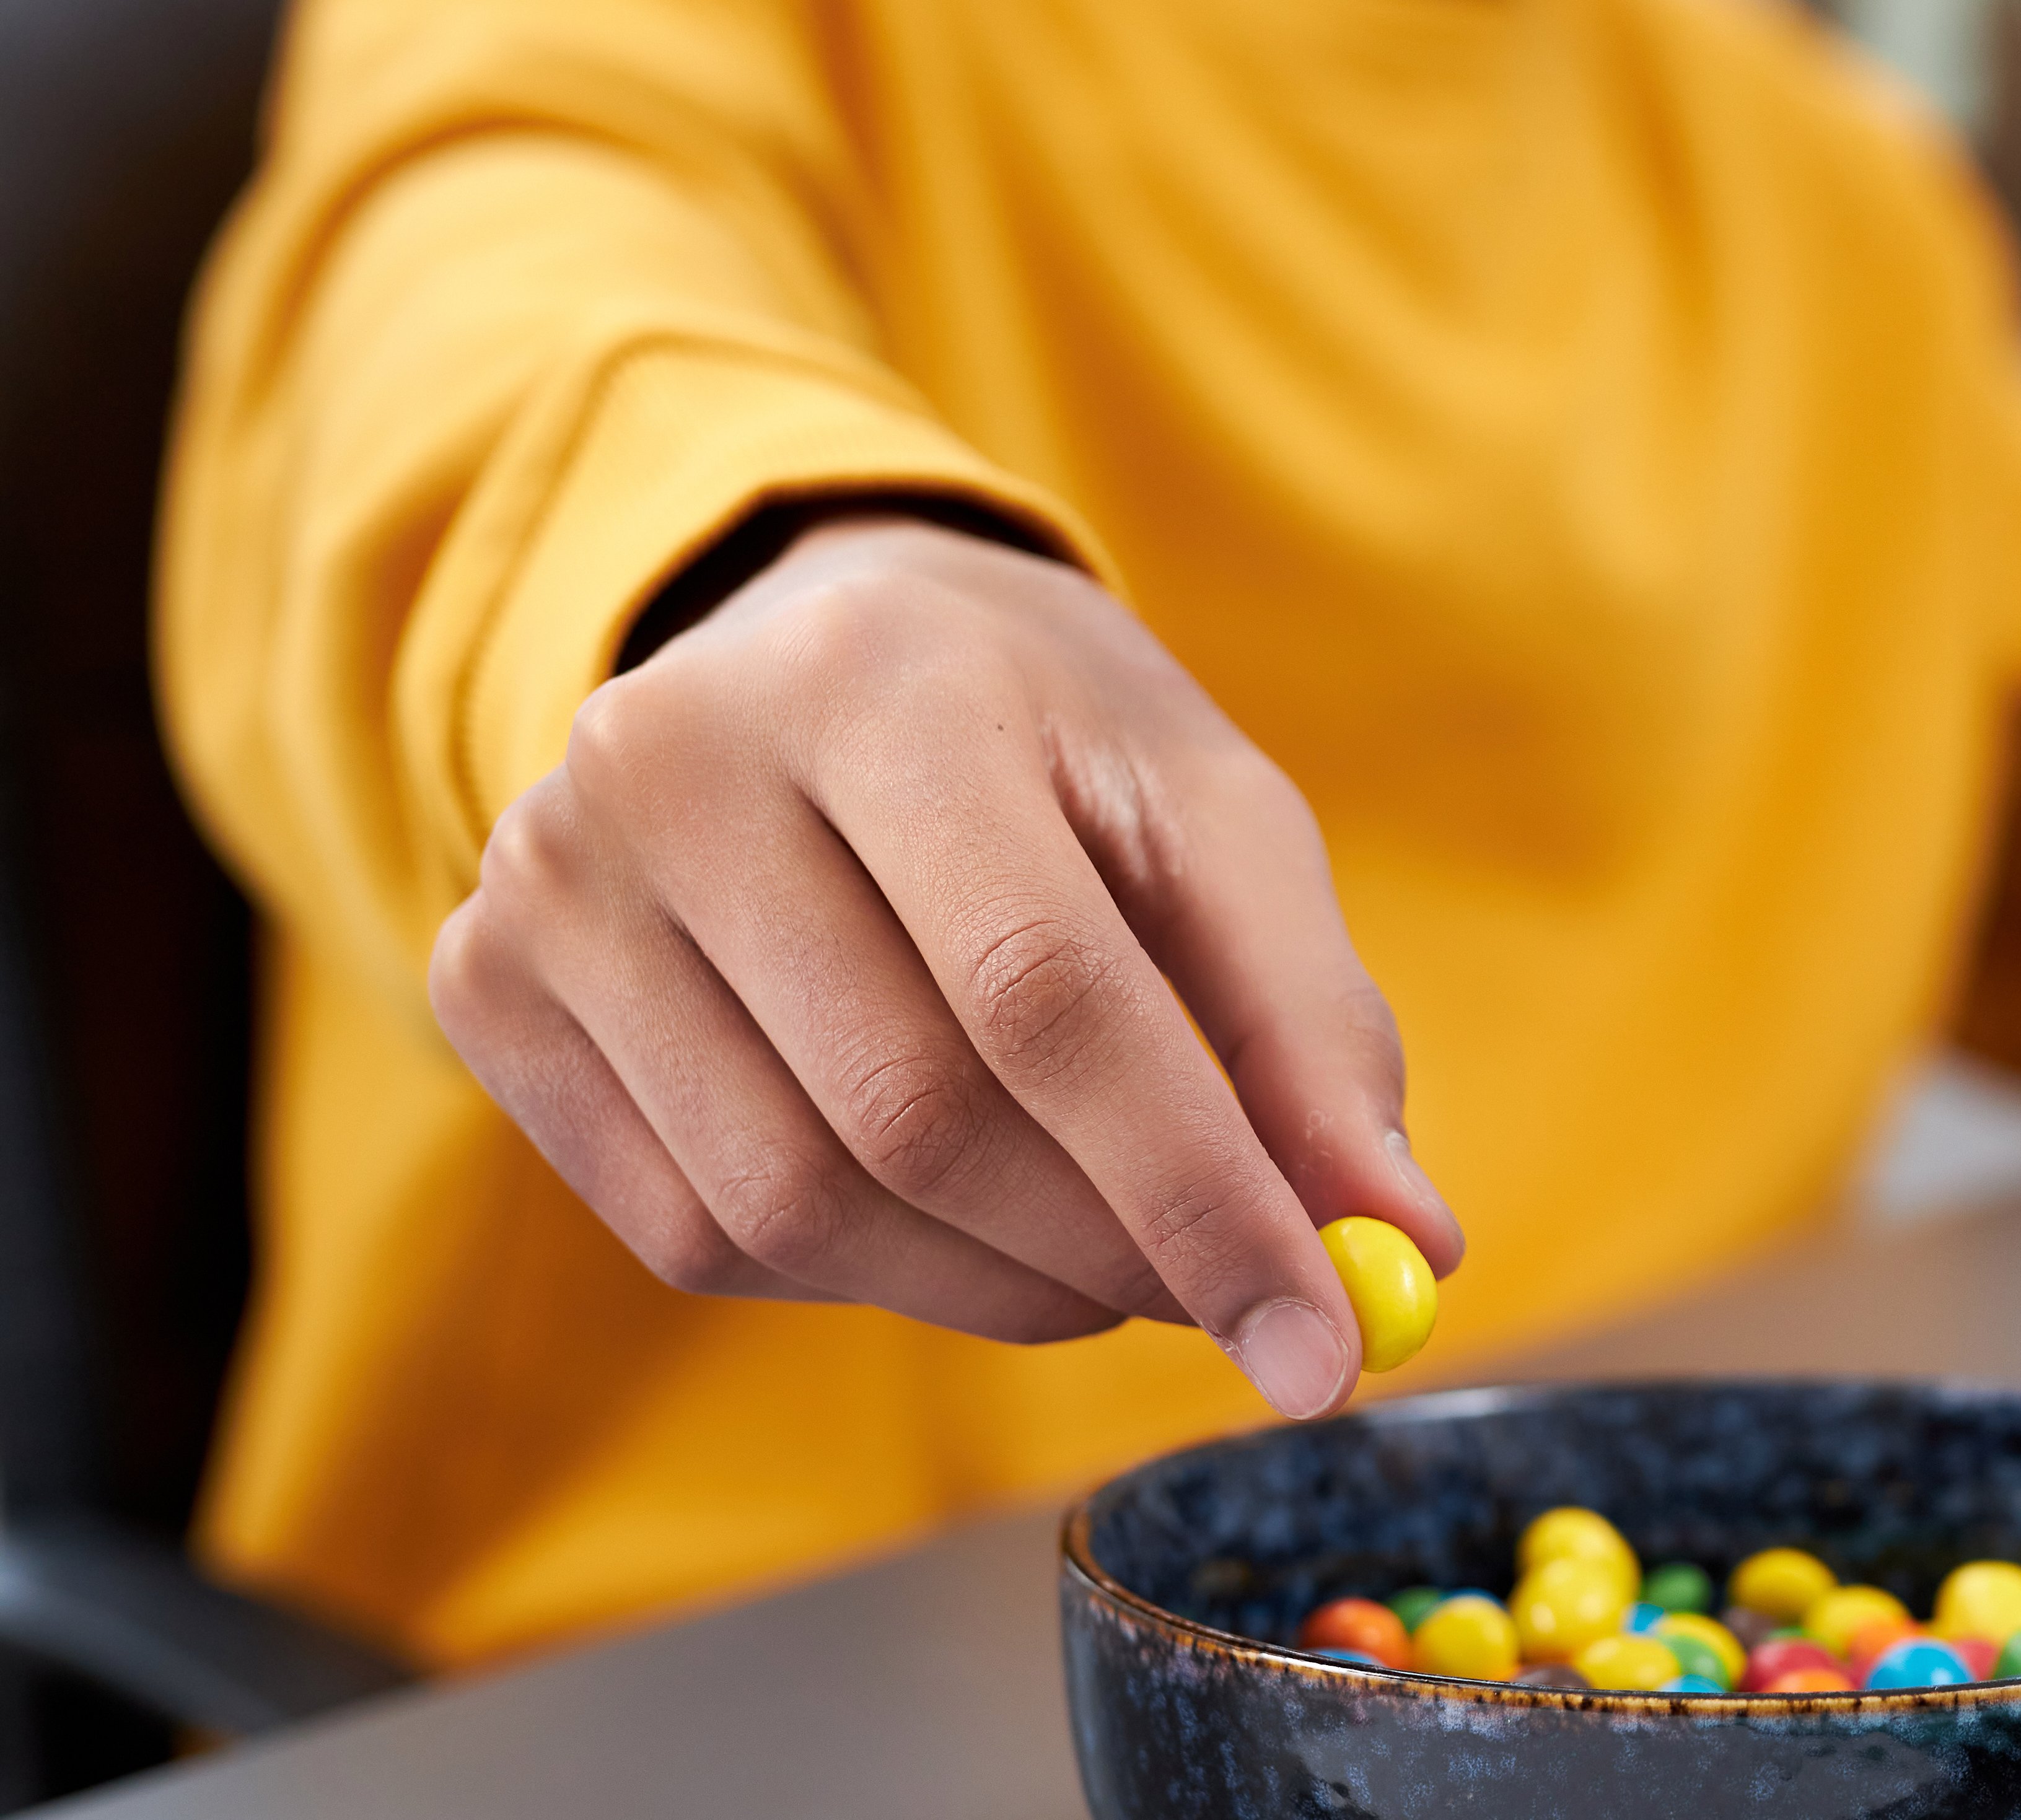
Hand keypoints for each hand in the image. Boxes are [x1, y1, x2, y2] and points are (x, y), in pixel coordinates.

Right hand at [429, 512, 1460, 1418]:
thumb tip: (1405, 1244)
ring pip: (794, 1206)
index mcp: (880, 684)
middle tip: (1233, 1295)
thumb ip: (1314, 1032)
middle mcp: (670, 764)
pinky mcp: (485, 988)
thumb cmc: (1047, 739)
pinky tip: (950, 1206)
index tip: (1326, 1349)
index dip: (1197, 1196)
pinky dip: (866, 1270)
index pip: (1045, 997)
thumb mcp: (1213, 821)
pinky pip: (696, 1229)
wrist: (816, 639)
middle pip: (914, 1117)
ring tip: (1108, 1248)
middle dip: (1111, 1252)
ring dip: (996, 1286)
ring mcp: (546, 880)